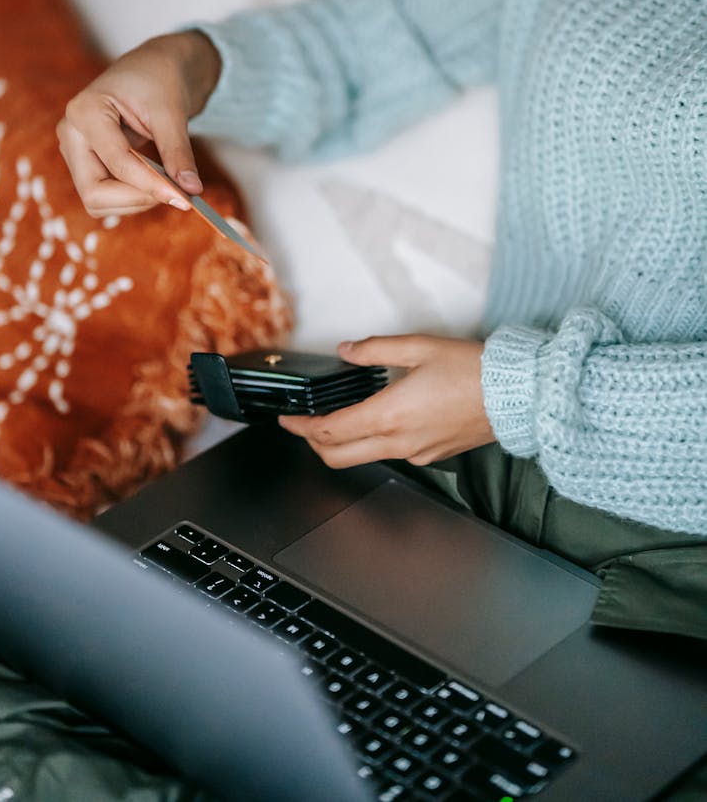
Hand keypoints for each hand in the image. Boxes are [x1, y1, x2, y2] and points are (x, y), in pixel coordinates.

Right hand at [56, 30, 221, 216]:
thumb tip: (191, 189)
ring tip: (169, 184)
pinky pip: (105, 197)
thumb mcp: (172, 112)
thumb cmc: (159, 79)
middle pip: (94, 193)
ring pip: (98, 202)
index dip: (152, 185)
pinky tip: (156, 182)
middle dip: (137, 199)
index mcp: (85, 111)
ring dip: (136, 202)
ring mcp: (75, 152)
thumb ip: (178, 153)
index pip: (118, 164)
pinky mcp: (85, 164)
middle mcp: (71, 134)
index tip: (185, 197)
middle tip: (176, 194)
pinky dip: (133, 198)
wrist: (153, 69)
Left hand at [278, 335, 493, 467]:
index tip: (287, 420)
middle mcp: (398, 441)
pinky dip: (373, 442)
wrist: (516, 396)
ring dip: (343, 443)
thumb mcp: (419, 347)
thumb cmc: (474, 370)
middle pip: (338, 456)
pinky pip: (392, 453)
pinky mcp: (432, 455)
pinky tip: (379, 420)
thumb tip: (346, 351)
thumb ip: (375, 349)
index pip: (329, 431)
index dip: (301, 427)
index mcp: (389, 414)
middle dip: (313, 444)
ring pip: (364, 457)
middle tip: (303, 425)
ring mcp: (415, 453)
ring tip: (336, 420)